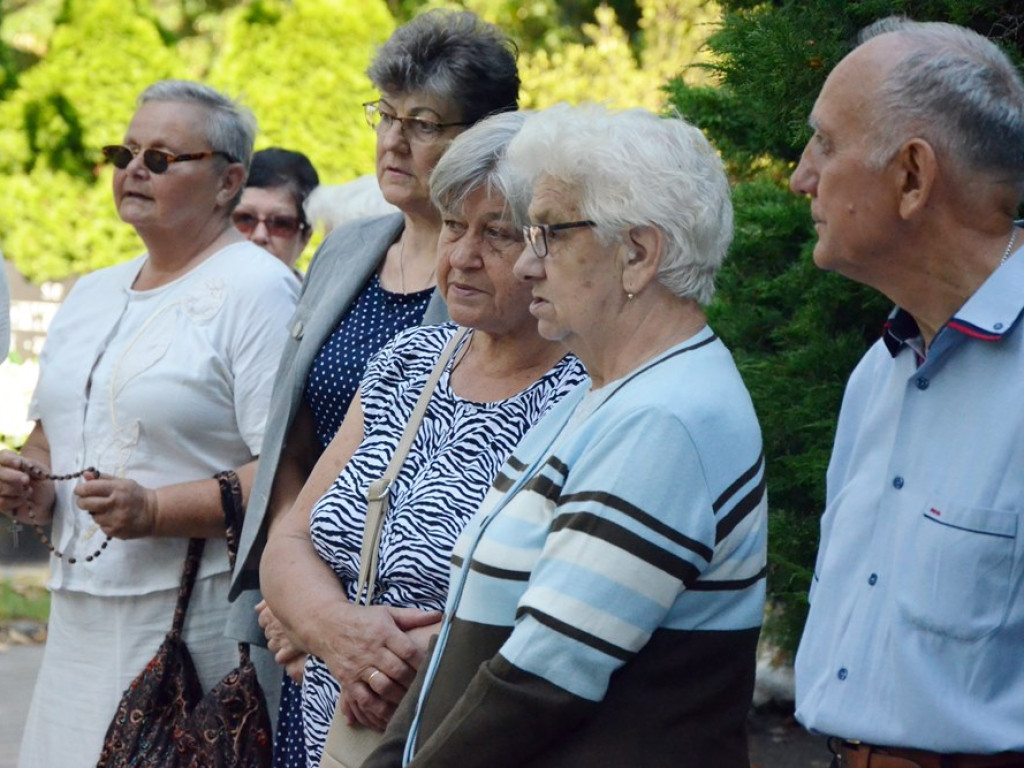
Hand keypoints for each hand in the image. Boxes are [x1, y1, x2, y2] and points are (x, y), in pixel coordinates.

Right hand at [0, 451, 53, 520]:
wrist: (47, 498)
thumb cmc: (40, 481)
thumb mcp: (38, 470)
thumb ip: (27, 465)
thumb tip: (20, 463)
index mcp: (7, 463)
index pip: (2, 457)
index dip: (8, 459)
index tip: (19, 463)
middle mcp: (1, 476)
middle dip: (13, 476)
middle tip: (26, 479)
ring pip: (0, 488)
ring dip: (17, 490)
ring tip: (29, 491)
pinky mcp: (0, 505)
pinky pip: (2, 502)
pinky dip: (16, 501)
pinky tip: (25, 501)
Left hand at [73, 473, 156, 538]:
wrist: (154, 513)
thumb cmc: (137, 495)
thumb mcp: (123, 482)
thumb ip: (103, 478)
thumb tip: (85, 474)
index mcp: (118, 489)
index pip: (89, 488)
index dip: (80, 489)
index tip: (80, 490)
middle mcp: (116, 504)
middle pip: (85, 503)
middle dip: (82, 501)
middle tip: (86, 500)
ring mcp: (115, 519)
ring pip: (93, 516)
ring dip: (97, 512)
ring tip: (108, 510)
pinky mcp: (115, 531)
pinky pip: (101, 526)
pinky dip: (105, 522)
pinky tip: (115, 518)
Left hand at [256, 600, 306, 680]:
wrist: (322, 616)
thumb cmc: (307, 601)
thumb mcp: (286, 595)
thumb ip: (268, 602)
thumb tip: (256, 608)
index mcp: (270, 613)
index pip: (263, 619)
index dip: (271, 619)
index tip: (280, 617)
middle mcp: (273, 627)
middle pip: (268, 632)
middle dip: (275, 631)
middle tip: (288, 627)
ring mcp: (280, 640)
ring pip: (272, 645)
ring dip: (279, 643)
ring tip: (291, 638)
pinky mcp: (289, 650)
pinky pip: (280, 657)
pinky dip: (284, 656)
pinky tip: (291, 651)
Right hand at [319, 605, 440, 729]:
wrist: (326, 625)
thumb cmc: (362, 619)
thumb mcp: (387, 613)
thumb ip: (413, 616)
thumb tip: (440, 615)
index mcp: (384, 632)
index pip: (408, 650)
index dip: (423, 662)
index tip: (434, 669)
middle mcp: (371, 650)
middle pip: (397, 670)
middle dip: (414, 682)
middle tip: (426, 690)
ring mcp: (358, 667)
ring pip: (382, 687)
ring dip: (399, 698)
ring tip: (412, 704)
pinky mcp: (347, 680)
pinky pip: (363, 699)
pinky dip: (377, 710)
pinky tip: (390, 716)